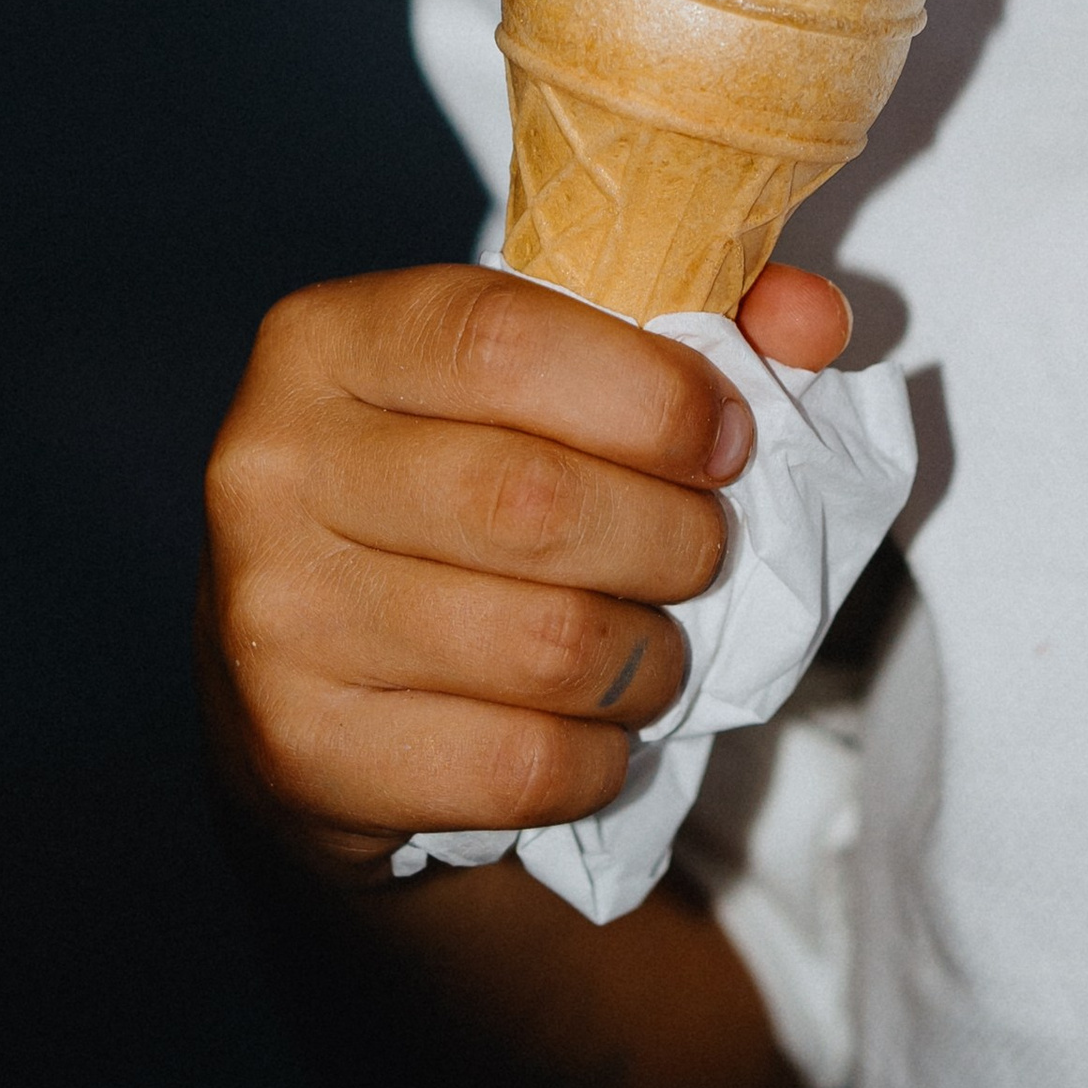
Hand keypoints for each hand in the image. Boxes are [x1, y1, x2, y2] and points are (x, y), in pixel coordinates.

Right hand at [203, 263, 789, 871]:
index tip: (726, 437)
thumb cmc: (461, 483)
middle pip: (534, 502)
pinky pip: (516, 765)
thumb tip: (816, 322)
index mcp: (329, 339)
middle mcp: (271, 469)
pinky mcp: (303, 756)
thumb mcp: (548, 374)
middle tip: (703, 548)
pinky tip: (596, 724)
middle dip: (671, 535)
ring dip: (649, 654)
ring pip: (542, 644)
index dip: (648, 392)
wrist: (315, 667)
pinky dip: (598, 754)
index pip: (503, 341)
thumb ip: (695, 322)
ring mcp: (272, 620)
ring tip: (657, 640)